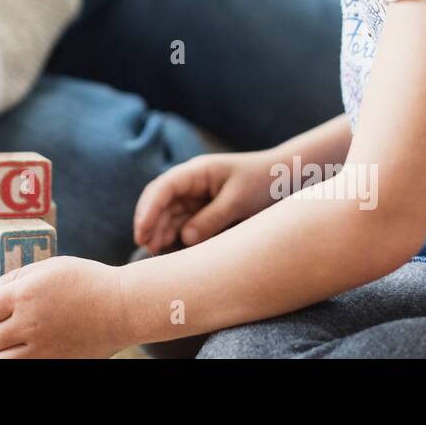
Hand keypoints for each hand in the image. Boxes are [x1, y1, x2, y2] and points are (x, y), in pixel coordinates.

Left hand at [0, 256, 129, 358]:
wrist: (122, 306)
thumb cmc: (85, 280)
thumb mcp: (47, 267)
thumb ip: (13, 279)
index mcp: (23, 295)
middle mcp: (28, 324)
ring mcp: (42, 349)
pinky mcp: (54, 364)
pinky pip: (19, 372)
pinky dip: (6, 366)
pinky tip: (6, 359)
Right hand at [133, 152, 278, 253]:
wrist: (283, 177)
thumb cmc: (261, 181)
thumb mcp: (238, 201)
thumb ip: (211, 219)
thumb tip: (184, 239)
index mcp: (196, 172)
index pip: (163, 188)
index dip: (148, 209)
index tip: (142, 231)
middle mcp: (190, 183)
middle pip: (160, 202)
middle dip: (149, 223)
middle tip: (146, 248)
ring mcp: (195, 196)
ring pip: (168, 214)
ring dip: (159, 231)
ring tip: (155, 252)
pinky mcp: (202, 209)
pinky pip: (182, 222)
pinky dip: (174, 235)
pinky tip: (169, 250)